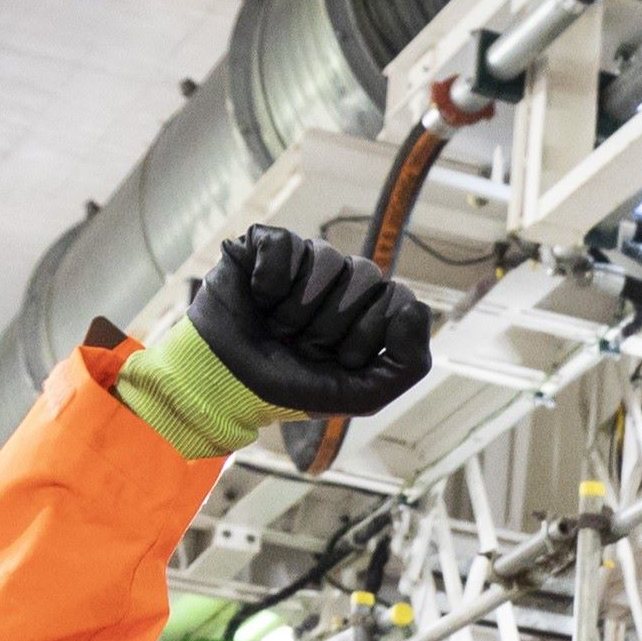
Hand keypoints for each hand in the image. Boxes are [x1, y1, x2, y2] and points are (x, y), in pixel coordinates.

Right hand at [189, 225, 436, 417]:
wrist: (224, 384)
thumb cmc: (291, 389)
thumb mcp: (361, 395)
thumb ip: (408, 363)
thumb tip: (417, 307)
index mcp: (366, 311)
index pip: (398, 298)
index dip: (368, 333)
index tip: (339, 359)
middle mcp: (340, 281)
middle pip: (366, 275)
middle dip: (331, 324)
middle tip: (302, 345)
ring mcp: (304, 262)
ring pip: (328, 258)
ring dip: (298, 309)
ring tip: (278, 327)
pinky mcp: (265, 245)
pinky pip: (287, 245)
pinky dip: (270, 282)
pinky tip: (258, 299)